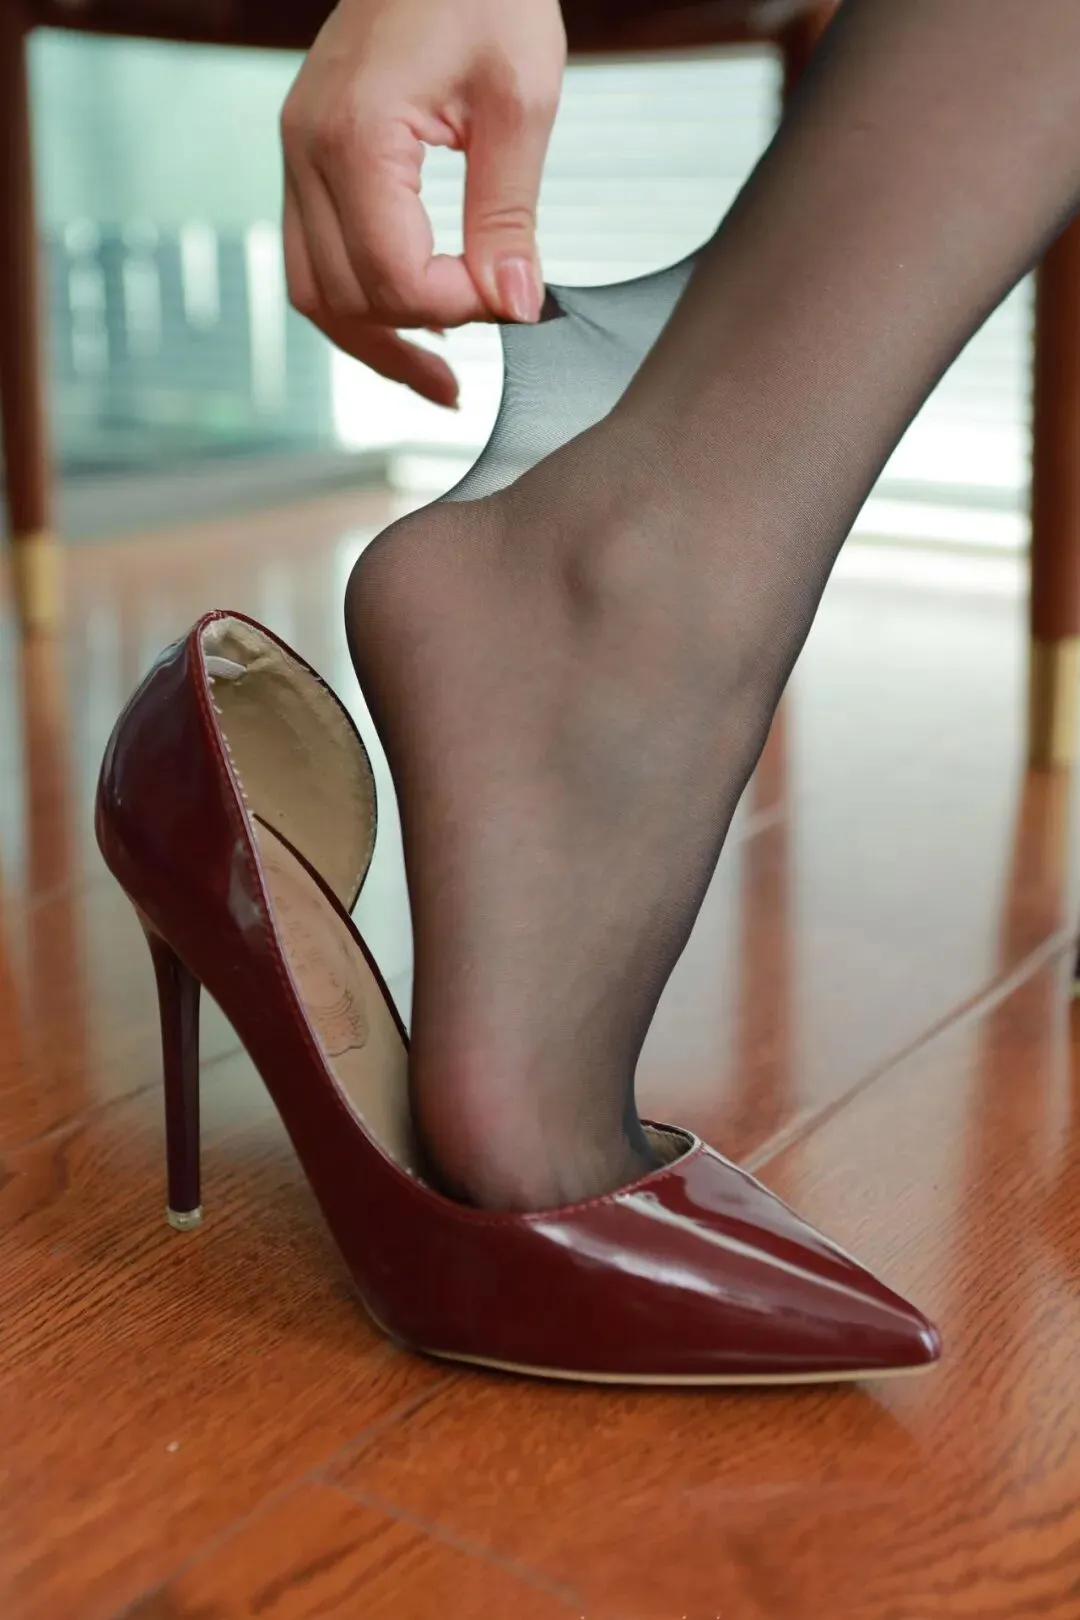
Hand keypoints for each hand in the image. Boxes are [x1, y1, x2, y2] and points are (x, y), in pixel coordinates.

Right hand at [281, 0, 566, 405]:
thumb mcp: (521, 101)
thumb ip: (510, 215)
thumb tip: (514, 305)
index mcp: (354, 135)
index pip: (393, 276)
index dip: (456, 308)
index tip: (513, 297)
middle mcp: (306, 151)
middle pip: (346, 298)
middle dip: (420, 333)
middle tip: (489, 334)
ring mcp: (296, 155)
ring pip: (315, 294)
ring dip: (376, 344)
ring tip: (437, 379)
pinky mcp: (308, 158)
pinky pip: (313, 260)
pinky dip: (358, 305)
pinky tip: (409, 325)